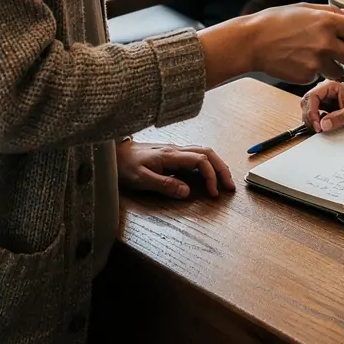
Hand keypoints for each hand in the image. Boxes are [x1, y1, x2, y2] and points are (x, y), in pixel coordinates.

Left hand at [116, 141, 234, 198]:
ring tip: (224, 181)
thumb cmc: (125, 166)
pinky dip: (207, 164)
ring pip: (203, 152)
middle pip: (208, 153)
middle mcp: (176, 150)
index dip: (211, 176)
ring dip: (216, 165)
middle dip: (222, 168)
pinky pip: (195, 156)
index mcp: (170, 155)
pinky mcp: (171, 155)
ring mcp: (174, 151)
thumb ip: (165, 185)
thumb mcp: (141, 179)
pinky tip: (208, 175)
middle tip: (230, 186)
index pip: (200, 160)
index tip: (213, 193)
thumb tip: (187, 192)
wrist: (113, 154)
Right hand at [200, 3, 343, 87]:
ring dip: (333, 67)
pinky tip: (299, 62)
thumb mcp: (303, 8)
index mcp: (326, 22)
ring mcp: (316, 63)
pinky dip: (312, 72)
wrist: (251, 42)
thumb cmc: (274, 22)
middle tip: (341, 51)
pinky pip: (318, 77)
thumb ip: (329, 12)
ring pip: (340, 72)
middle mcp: (325, 43)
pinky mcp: (306, 77)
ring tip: (316, 57)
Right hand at [301, 79, 343, 131]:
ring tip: (319, 129)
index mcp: (331, 86)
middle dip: (309, 116)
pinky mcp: (326, 108)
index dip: (311, 110)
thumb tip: (324, 124)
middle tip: (317, 128)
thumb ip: (340, 117)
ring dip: (311, 120)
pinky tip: (321, 127)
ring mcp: (325, 100)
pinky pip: (314, 114)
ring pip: (308, 108)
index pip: (313, 96)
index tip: (316, 123)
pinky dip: (314, 122)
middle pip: (307, 102)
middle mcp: (325, 91)